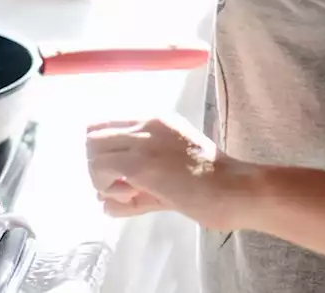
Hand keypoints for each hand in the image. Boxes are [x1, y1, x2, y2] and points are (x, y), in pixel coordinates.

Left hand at [86, 115, 254, 230]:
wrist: (233, 189)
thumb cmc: (211, 185)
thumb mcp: (170, 179)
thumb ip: (138, 189)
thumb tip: (105, 204)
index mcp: (155, 120)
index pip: (106, 125)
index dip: (106, 154)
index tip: (121, 178)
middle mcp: (145, 122)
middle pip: (93, 133)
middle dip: (99, 164)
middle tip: (123, 187)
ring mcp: (141, 140)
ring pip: (91, 149)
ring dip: (102, 177)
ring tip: (129, 194)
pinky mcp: (139, 162)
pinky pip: (99, 169)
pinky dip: (106, 187)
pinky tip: (132, 197)